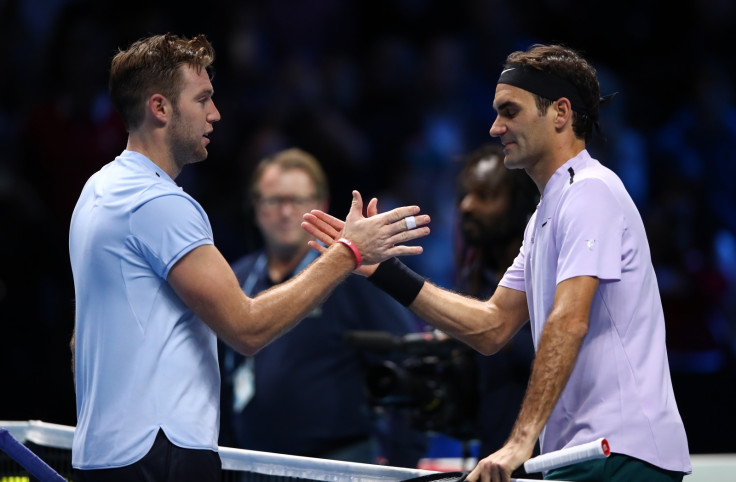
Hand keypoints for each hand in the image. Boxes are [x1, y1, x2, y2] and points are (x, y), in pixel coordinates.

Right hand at [301, 191, 429, 269]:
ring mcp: (385, 243)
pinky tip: (420, 249)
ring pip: (404, 237)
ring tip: (427, 230)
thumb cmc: (349, 234)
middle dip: (416, 221)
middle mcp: (383, 231)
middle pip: (403, 225)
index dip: (407, 211)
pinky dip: (411, 250)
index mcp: (377, 221)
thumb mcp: (352, 217)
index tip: (417, 209)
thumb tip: (355, 191)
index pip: (396, 214)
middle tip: (428, 218)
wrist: (347, 253)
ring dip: (417, 234)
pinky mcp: (385, 254)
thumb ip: (356, 204)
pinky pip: (400, 251)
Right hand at [302, 196, 379, 275]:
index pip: (332, 222)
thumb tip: (374, 199)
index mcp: (347, 230)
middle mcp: (342, 238)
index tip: (313, 211)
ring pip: (323, 238)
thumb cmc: (375, 243)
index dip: (323, 217)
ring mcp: (340, 247)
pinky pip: (327, 252)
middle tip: (304, 216)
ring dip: (313, 232)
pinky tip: (310, 243)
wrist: (376, 261)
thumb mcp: (373, 226)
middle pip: (325, 228)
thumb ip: (371, 213)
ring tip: (303, 225)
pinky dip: (318, 247)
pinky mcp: (340, 257)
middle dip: (315, 222)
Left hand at [465, 442, 530, 481]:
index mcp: (481, 465)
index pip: (470, 479)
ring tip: (504, 479)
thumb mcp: (493, 463)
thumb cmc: (507, 456)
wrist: (518, 444)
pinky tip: (509, 480)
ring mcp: (494, 466)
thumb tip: (484, 480)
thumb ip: (486, 473)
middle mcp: (486, 465)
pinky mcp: (504, 467)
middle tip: (497, 481)